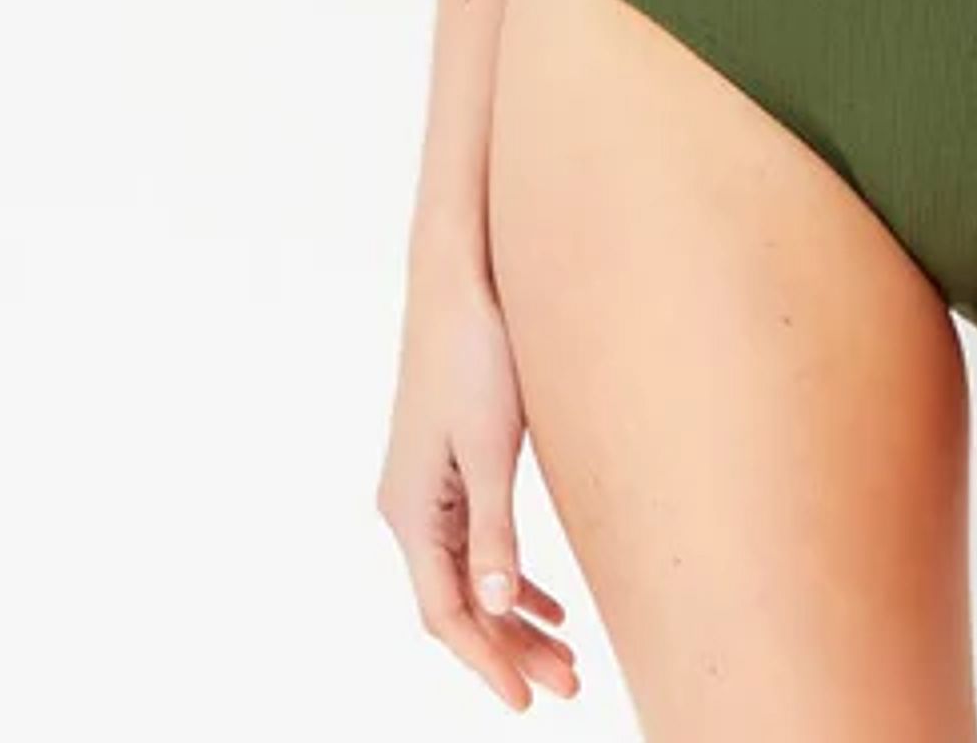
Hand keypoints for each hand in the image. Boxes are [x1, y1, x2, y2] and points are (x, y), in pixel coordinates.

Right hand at [377, 261, 579, 709]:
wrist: (461, 276)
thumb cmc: (477, 354)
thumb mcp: (493, 446)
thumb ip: (494, 530)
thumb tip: (499, 606)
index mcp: (412, 509)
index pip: (446, 612)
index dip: (487, 661)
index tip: (527, 701)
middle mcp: (409, 507)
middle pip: (458, 603)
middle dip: (509, 650)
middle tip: (567, 686)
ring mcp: (429, 488)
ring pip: (470, 577)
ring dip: (514, 619)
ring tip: (565, 659)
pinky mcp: (453, 466)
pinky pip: (477, 545)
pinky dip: (511, 578)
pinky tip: (548, 603)